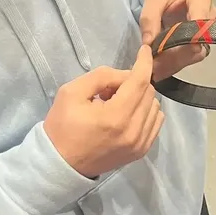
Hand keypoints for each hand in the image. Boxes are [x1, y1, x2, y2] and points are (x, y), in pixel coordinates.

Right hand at [43, 45, 163, 177]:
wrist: (60, 165)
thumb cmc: (62, 127)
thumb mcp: (72, 92)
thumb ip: (102, 76)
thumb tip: (125, 75)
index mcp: (116, 116)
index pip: (140, 81)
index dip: (144, 62)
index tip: (144, 49)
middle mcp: (134, 131)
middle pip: (149, 92)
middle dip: (133, 82)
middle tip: (110, 88)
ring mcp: (140, 143)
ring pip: (155, 106)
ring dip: (140, 97)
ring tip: (117, 103)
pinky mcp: (141, 151)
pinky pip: (155, 122)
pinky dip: (146, 112)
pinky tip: (127, 114)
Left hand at [140, 0, 215, 80]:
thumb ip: (150, 18)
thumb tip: (148, 43)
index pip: (200, 22)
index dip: (186, 39)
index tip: (166, 50)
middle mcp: (209, 16)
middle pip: (199, 42)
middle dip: (177, 55)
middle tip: (155, 65)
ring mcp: (207, 31)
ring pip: (196, 53)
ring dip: (175, 62)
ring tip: (155, 68)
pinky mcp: (200, 42)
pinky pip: (190, 57)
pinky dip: (175, 63)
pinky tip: (160, 68)